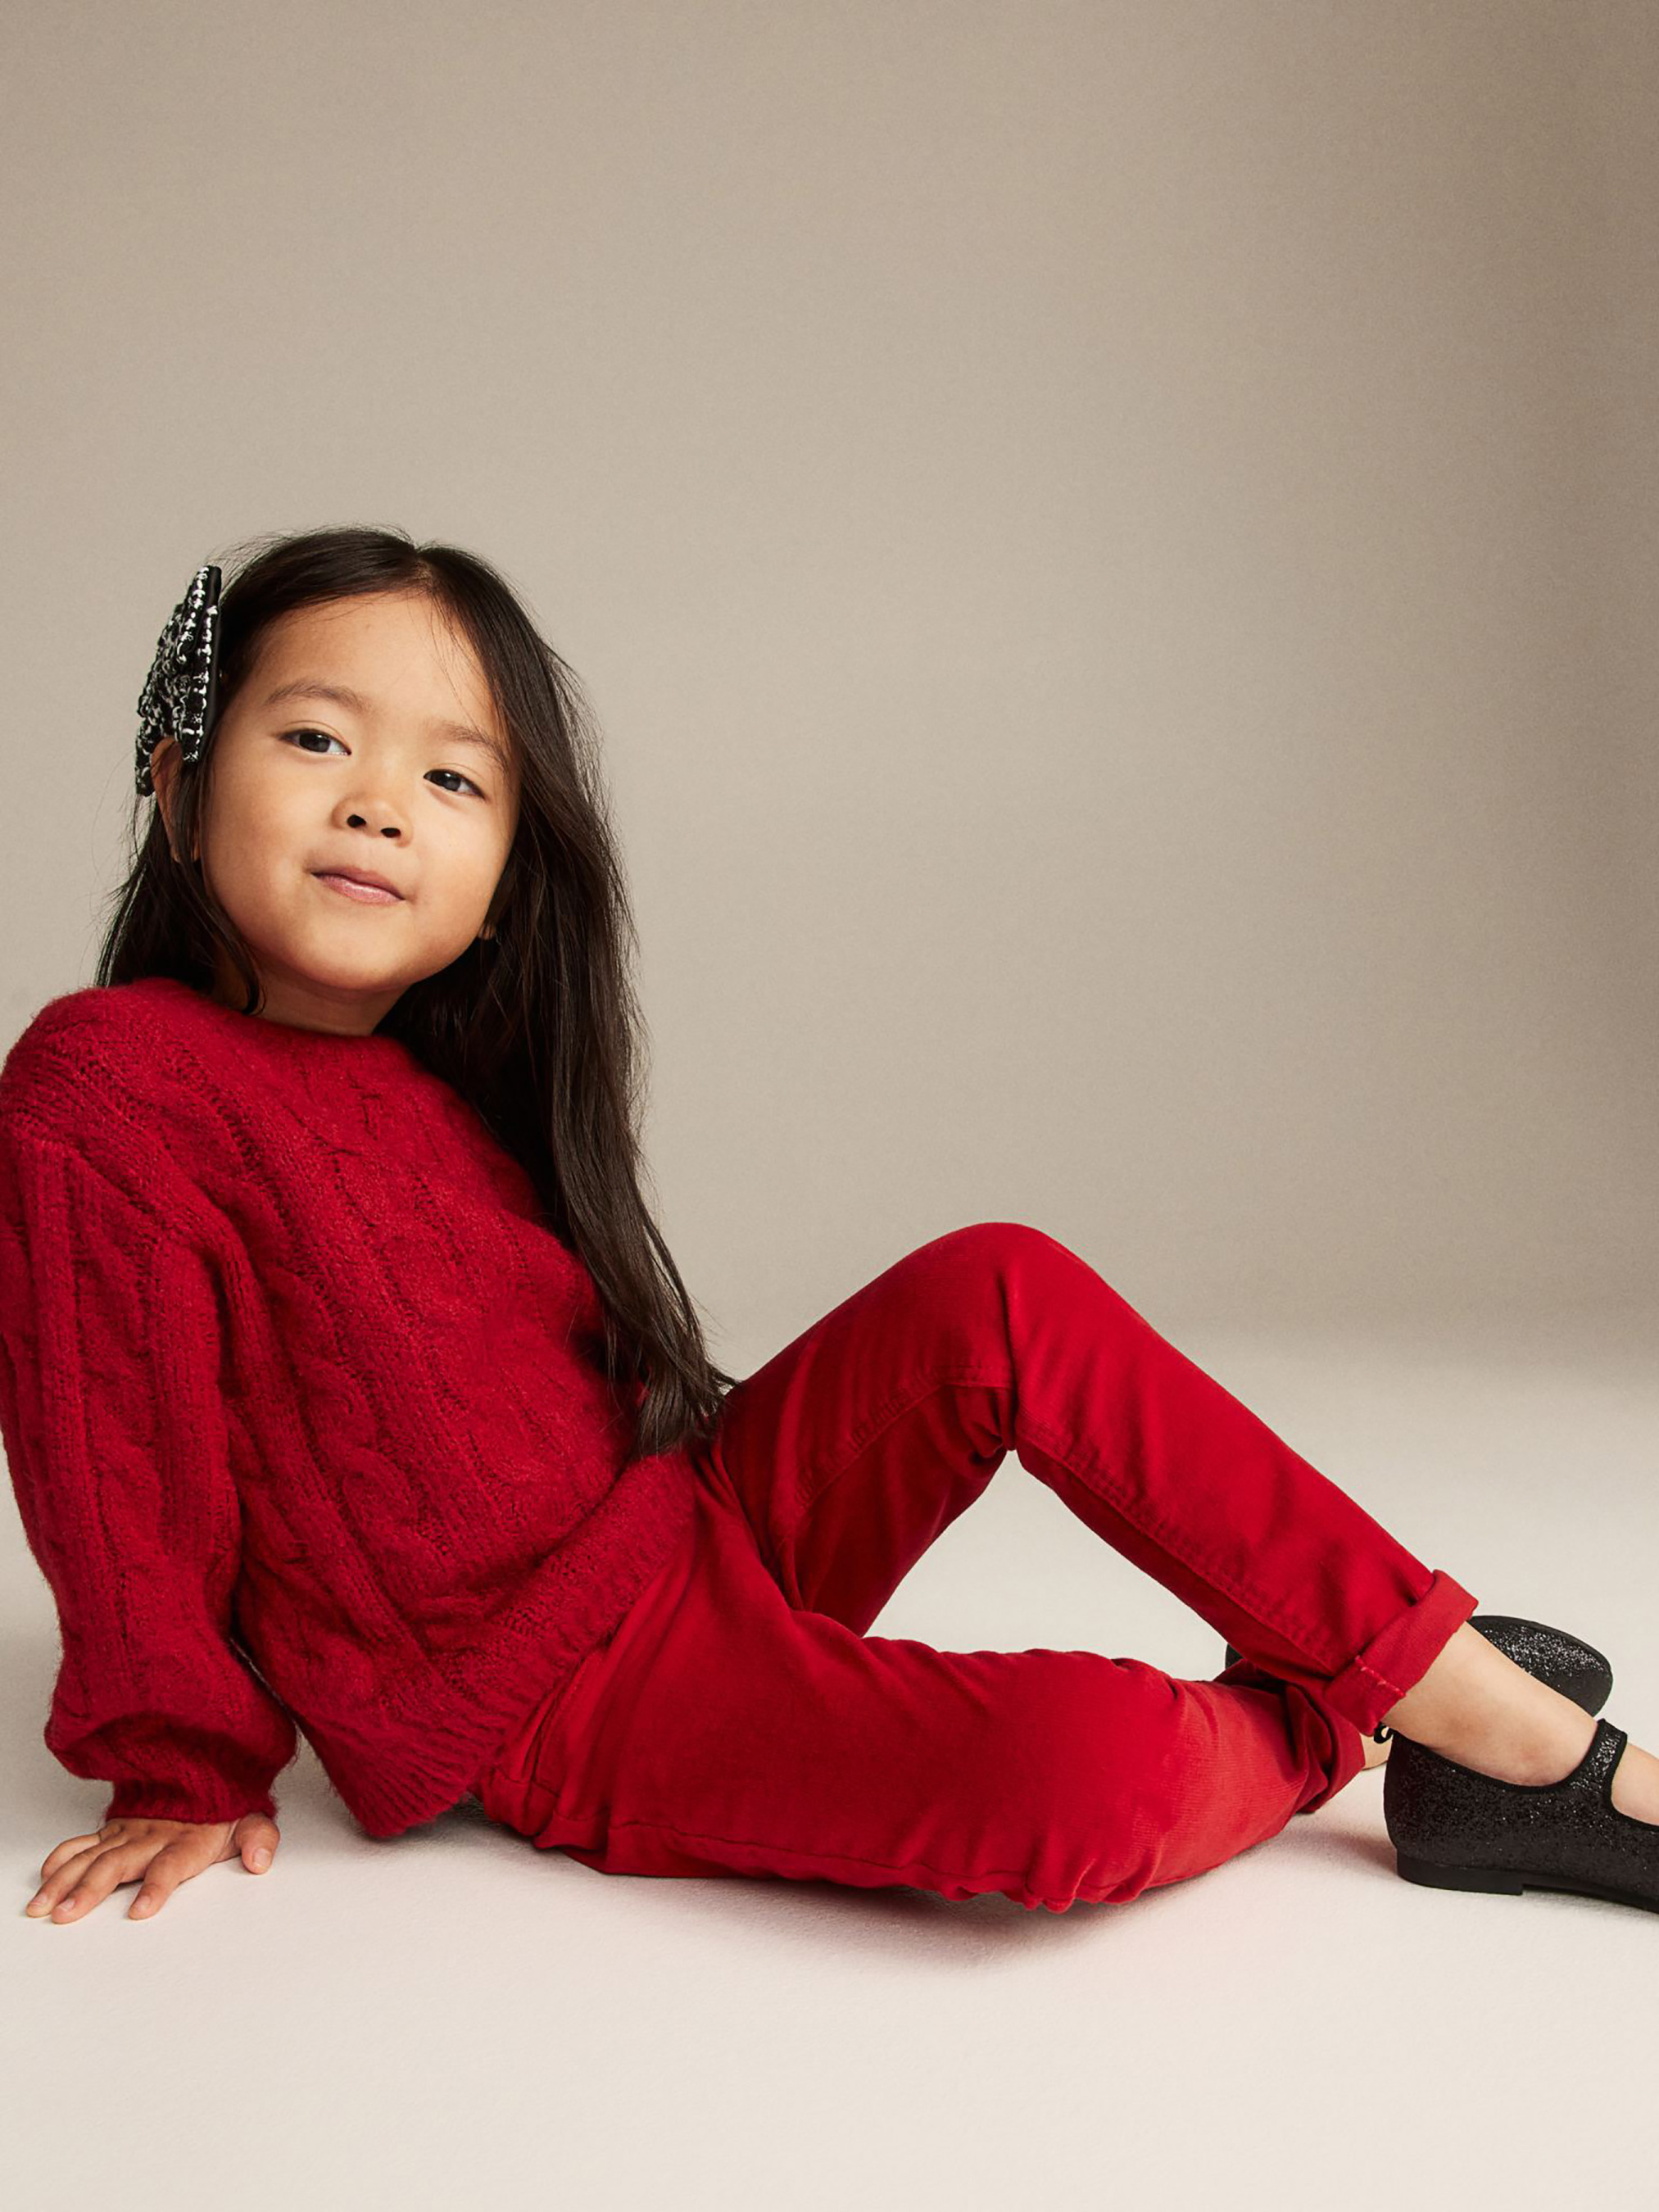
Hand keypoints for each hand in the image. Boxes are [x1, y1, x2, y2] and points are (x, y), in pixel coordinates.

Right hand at [23, 1812, 280, 1922]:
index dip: (156, 1887)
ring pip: (92, 1857)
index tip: (141, 1911)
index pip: (171, 1865)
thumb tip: (260, 1860)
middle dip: (90, 1891)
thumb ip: (259, 1839)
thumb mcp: (252, 1819)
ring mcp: (130, 1831)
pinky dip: (62, 1857)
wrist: (204, 1763)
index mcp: (188, 1839)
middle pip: (118, 1864)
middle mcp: (153, 1836)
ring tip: (45, 1907)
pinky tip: (46, 1877)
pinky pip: (83, 1842)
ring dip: (66, 1881)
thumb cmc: (224, 1805)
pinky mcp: (114, 1828)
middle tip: (67, 1916)